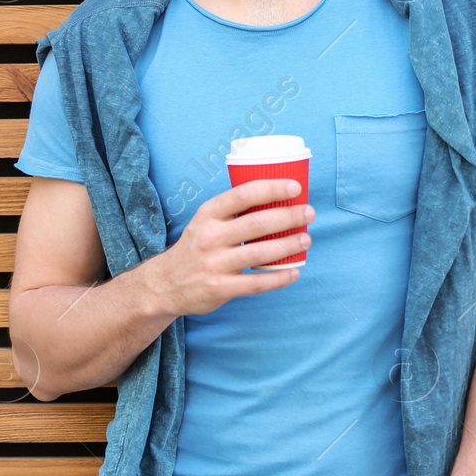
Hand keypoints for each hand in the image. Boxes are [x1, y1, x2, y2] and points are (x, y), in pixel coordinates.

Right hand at [146, 178, 313, 316]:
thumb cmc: (197, 246)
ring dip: (288, 245)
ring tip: (306, 239)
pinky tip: (294, 272)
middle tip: (309, 213)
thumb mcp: (206, 221)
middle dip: (289, 217)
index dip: (271, 189)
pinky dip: (279, 278)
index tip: (295, 188)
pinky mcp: (220, 287)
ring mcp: (215, 263)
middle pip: (257, 223)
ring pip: (260, 253)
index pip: (243, 195)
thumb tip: (278, 199)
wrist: (165, 283)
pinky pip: (256, 283)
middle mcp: (210, 236)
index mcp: (209, 214)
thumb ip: (234, 212)